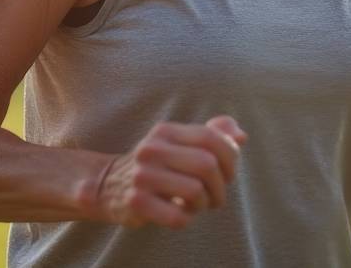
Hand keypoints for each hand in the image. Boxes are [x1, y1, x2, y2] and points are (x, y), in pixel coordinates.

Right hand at [95, 116, 246, 228]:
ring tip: (197, 204)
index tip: (228, 173)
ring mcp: (142, 176)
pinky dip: (187, 219)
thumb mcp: (180, 143)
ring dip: (204, 204)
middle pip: (207, 165)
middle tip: (217, 196)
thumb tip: (241, 136)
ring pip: (196, 191)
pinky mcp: (136, 202)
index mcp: (166, 131)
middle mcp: (152, 149)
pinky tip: (179, 213)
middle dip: (222, 186)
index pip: (213, 138)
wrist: (108, 185)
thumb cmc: (158, 165)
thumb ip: (213, 134)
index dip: (231, 158)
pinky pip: (178, 217)